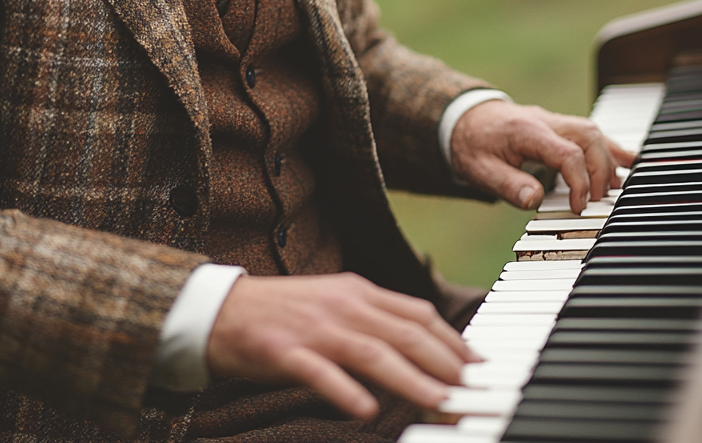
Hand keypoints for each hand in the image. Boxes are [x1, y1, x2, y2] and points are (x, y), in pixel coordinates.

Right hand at [206, 272, 479, 419]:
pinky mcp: (284, 350)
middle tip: (472, 390)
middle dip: (444, 363)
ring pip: (372, 352)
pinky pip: (319, 372)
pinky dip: (345, 390)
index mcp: (357, 291)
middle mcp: (341, 305)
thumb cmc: (284, 312)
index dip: (452, 340)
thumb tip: (422, 347)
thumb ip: (375, 320)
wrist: (223, 309)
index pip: (417, 313)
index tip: (478, 366)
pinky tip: (365, 410)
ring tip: (439, 402)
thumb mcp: (335, 304)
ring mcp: (313, 327)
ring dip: (410, 379)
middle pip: (403, 332)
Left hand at [450, 99, 635, 213]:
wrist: (462, 117)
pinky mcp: (557, 126)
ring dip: (609, 158)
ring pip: (592, 131)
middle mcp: (545, 121)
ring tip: (616, 188)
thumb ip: (508, 185)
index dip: (579, 182)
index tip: (578, 207)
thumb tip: (535, 201)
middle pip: (588, 136)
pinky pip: (589, 132)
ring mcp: (553, 121)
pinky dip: (609, 147)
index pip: (567, 153)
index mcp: (526, 131)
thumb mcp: (479, 169)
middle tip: (598, 200)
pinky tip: (628, 161)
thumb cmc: (471, 144)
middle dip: (601, 170)